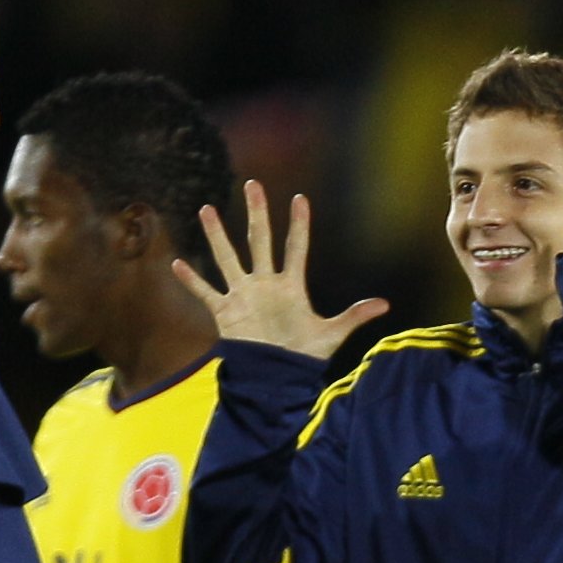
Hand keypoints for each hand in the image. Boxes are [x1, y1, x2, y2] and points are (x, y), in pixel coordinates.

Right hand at [171, 182, 383, 361]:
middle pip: (260, 240)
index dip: (299, 225)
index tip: (300, 199)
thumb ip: (354, 316)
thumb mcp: (331, 334)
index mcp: (291, 285)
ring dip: (217, 235)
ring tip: (207, 209)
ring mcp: (244, 295)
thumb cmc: (304, 356)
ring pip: (228, 258)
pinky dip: (191, 281)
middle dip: (257, 213)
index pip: (296, 247)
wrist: (277, 379)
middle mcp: (265, 283)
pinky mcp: (225, 313)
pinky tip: (176, 264)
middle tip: (253, 183)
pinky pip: (205, 293)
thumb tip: (385, 304)